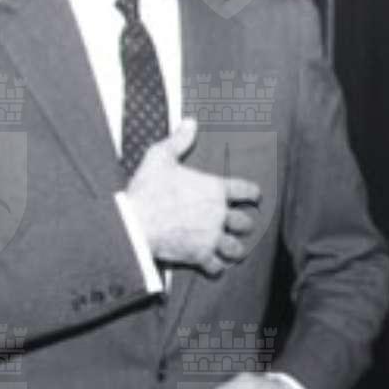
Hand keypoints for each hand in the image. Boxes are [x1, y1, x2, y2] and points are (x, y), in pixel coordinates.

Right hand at [124, 118, 261, 275]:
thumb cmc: (147, 189)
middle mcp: (218, 214)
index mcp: (215, 189)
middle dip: (244, 224)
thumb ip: (179, 140)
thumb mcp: (160, 157)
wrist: (134, 223)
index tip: (254, 196)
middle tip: (241, 225)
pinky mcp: (199, 256)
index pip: (247, 191)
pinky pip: (217, 267)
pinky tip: (215, 265)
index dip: (253, 193)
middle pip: (246, 223)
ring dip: (236, 249)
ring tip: (234, 249)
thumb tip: (191, 121)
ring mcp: (211, 237)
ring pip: (236, 248)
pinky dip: (217, 267)